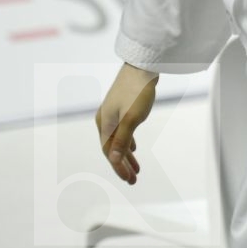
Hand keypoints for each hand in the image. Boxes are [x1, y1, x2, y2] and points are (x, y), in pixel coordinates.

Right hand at [97, 64, 158, 184]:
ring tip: (136, 169)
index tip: (130, 180)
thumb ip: (122, 139)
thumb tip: (114, 159)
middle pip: (113, 149)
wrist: (142, 67)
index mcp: (104, 124)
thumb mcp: (131, 118)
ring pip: (118, 140)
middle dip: (122, 166)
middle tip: (134, 181)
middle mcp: (105, 120)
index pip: (110, 153)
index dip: (119, 168)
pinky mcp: (121, 108)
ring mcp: (112, 114)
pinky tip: (134, 148)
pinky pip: (122, 131)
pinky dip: (128, 143)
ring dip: (127, 156)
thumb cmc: (137, 92)